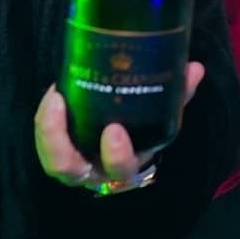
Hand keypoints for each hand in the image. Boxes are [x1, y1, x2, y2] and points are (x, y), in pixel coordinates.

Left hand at [34, 62, 204, 188]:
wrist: (121, 141)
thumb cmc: (142, 129)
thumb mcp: (162, 116)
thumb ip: (178, 95)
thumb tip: (195, 68)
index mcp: (124, 165)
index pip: (121, 170)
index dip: (116, 155)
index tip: (114, 130)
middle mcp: (92, 169)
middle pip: (70, 170)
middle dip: (59, 141)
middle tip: (68, 105)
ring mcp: (70, 161)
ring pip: (49, 156)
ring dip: (47, 128)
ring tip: (55, 95)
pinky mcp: (56, 145)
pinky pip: (44, 136)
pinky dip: (45, 116)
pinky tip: (55, 90)